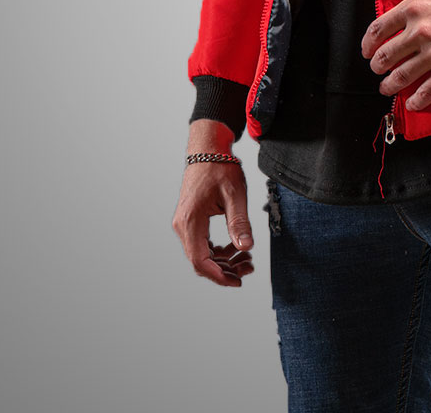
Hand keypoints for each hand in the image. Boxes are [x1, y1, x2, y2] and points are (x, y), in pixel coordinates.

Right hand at [172, 121, 254, 287]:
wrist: (208, 150)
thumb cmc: (220, 168)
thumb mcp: (235, 194)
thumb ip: (239, 222)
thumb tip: (245, 247)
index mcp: (191, 221)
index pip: (200, 260)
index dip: (218, 276)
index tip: (237, 281)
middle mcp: (182, 225)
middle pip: (200, 261)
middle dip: (225, 269)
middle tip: (249, 267)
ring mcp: (184, 223)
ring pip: (201, 254)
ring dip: (223, 261)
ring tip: (246, 258)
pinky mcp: (190, 220)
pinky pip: (201, 244)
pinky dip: (218, 250)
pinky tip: (235, 247)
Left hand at [361, 0, 430, 111]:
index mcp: (414, 6)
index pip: (378, 29)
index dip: (368, 43)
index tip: (367, 49)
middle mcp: (420, 32)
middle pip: (385, 56)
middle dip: (377, 65)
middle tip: (377, 68)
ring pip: (402, 76)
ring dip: (389, 85)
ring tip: (386, 87)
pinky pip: (428, 90)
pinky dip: (416, 100)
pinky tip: (411, 103)